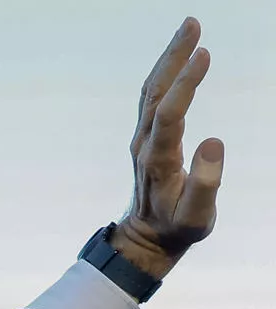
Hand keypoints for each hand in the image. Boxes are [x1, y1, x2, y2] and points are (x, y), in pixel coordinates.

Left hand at [112, 18, 223, 277]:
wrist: (146, 239)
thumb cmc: (175, 228)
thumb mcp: (195, 217)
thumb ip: (206, 184)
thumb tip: (213, 142)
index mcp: (158, 161)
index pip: (169, 115)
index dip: (185, 84)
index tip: (203, 54)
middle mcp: (144, 145)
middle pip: (155, 94)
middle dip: (173, 57)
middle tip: (192, 24)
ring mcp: (142, 140)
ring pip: (152, 92)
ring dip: (168, 59)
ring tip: (189, 27)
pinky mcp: (145, 138)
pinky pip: (153, 99)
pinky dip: (165, 73)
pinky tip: (178, 55)